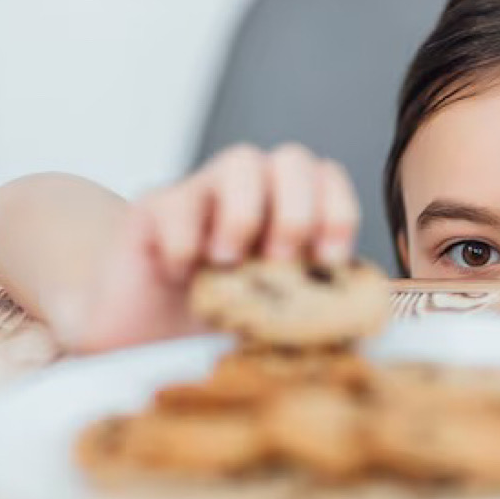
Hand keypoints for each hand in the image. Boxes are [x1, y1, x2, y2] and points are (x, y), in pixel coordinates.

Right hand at [60, 143, 359, 352]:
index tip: (329, 258)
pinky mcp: (153, 209)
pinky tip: (182, 275)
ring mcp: (202, 195)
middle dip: (296, 210)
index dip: (338, 212)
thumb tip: (361, 327)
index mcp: (288, 217)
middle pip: (293, 159)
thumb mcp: (272, 323)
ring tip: (229, 263)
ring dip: (246, 213)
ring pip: (241, 160)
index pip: (329, 181)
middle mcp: (251, 196)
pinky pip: (176, 201)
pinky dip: (185, 240)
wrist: (138, 338)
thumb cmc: (213, 326)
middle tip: (279, 259)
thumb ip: (312, 313)